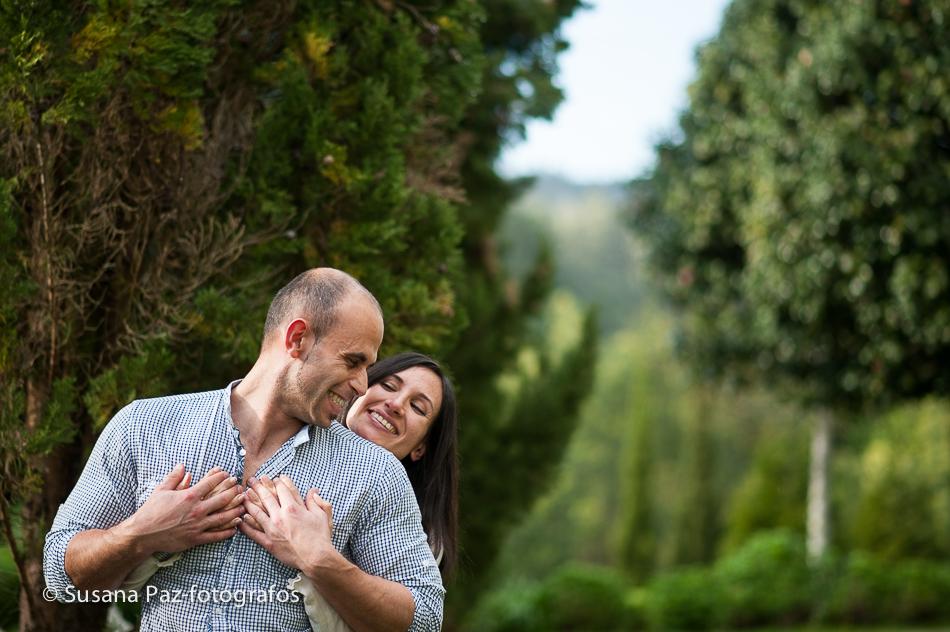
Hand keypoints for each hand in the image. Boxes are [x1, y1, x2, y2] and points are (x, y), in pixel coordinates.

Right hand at [123, 465, 244, 554]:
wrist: (142, 534)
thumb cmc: (151, 511)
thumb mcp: (161, 490)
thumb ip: (174, 477)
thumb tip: (183, 466)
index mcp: (189, 496)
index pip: (211, 483)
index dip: (221, 477)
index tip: (228, 474)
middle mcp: (196, 510)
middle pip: (222, 499)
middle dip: (233, 492)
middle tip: (240, 488)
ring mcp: (197, 525)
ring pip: (223, 518)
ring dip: (235, 511)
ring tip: (243, 507)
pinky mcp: (195, 539)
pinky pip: (215, 536)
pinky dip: (227, 532)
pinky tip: (235, 528)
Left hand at [239, 476, 334, 574]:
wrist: (315, 558)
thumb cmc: (320, 537)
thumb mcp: (322, 515)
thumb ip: (317, 502)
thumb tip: (313, 491)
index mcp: (294, 508)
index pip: (283, 490)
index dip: (278, 482)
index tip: (274, 478)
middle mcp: (281, 516)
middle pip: (267, 498)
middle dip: (259, 487)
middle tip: (252, 480)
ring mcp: (273, 529)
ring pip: (257, 512)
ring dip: (249, 502)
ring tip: (243, 495)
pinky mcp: (268, 542)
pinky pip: (254, 532)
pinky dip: (246, 525)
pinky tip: (242, 518)